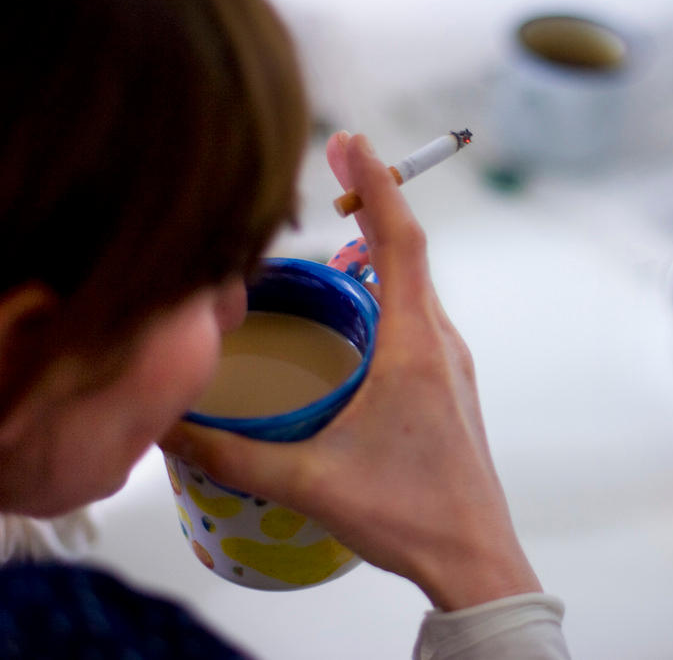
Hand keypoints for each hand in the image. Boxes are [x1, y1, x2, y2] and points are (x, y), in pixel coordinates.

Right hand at [160, 132, 540, 610]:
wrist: (475, 558)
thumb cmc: (410, 515)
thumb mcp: (308, 483)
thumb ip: (232, 454)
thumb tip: (168, 427)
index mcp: (415, 348)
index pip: (401, 243)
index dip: (375, 186)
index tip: (349, 142)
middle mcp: (440, 344)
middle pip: (409, 253)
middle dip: (371, 203)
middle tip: (333, 166)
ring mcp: (450, 364)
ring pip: (414, 287)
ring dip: (379, 248)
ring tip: (336, 228)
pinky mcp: (448, 385)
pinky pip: (417, 318)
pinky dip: (387, 290)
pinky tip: (352, 313)